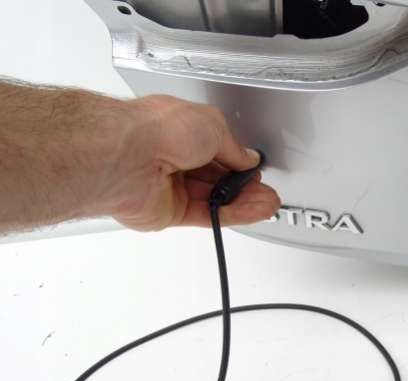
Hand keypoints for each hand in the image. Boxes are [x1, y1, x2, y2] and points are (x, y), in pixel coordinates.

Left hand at [94, 95, 280, 230]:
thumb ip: (234, 148)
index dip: (240, 161)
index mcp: (180, 130)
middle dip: (246, 185)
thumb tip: (247, 158)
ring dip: (244, 202)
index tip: (257, 169)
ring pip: (215, 199)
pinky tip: (251, 212)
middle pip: (218, 178)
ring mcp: (172, 187)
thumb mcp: (212, 125)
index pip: (218, 150)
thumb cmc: (156, 129)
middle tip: (265, 191)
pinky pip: (208, 215)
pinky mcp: (170, 212)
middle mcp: (174, 158)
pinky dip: (232, 215)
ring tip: (267, 204)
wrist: (127, 157)